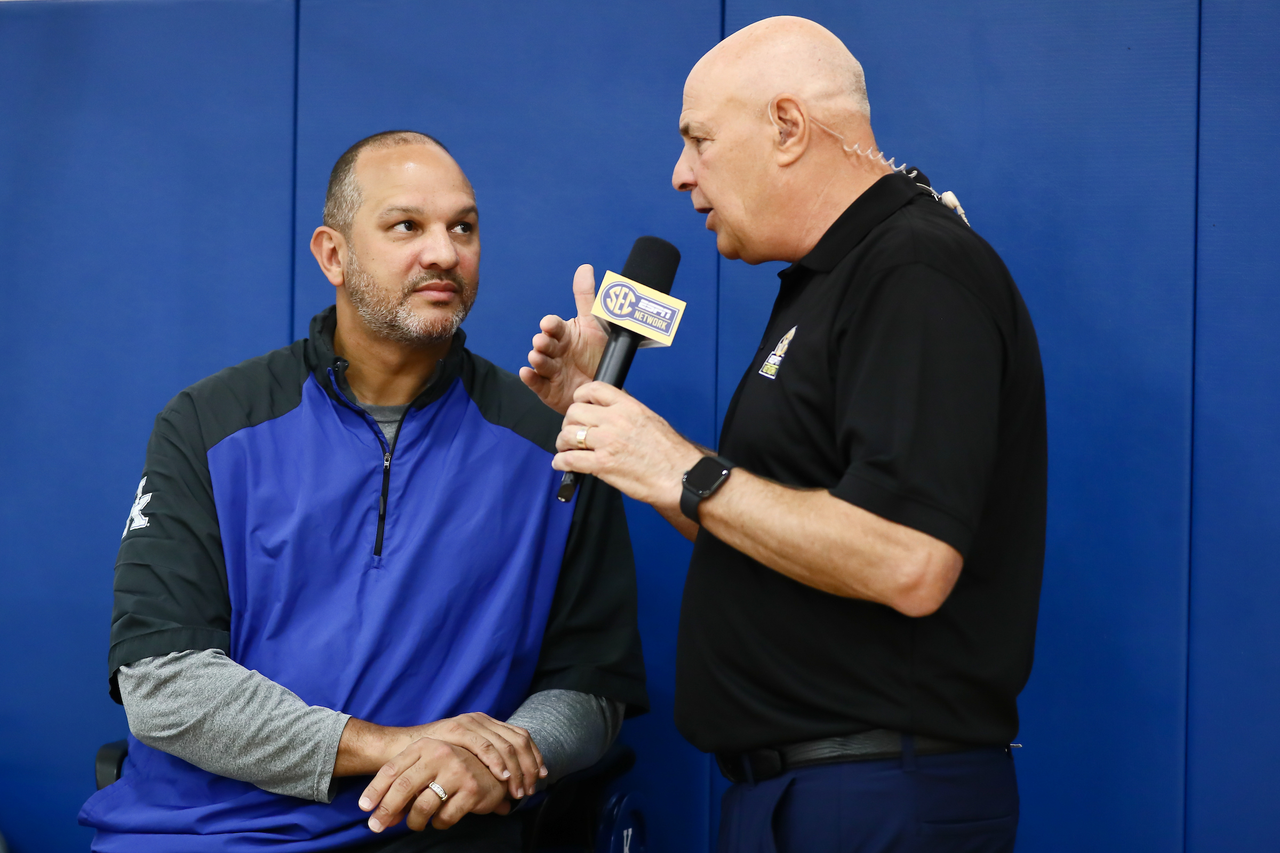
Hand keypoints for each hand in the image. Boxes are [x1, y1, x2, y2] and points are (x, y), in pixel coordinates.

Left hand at [358, 737, 510, 833]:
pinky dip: (438, 823)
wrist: (494, 767)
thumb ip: (405, 790)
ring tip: (416, 824)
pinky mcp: (472, 789)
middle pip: (403, 786)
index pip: (393, 768)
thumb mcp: (427, 770)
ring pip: (423, 806)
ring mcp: (458, 770)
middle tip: (376, 827)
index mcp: (426, 745)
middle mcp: (441, 753)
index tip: (364, 808)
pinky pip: (444, 817)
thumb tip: (383, 818)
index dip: (375, 790)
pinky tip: (440, 819)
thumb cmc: (452, 769)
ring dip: (414, 822)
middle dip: (387, 810)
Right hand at [415, 713, 545, 800]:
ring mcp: (469, 723)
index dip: (534, 757)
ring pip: (504, 743)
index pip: (521, 736)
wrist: (402, 749)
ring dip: (515, 769)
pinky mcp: (456, 730)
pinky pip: (483, 745)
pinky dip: (496, 761)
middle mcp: (481, 720)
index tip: (541, 778)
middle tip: (529, 790)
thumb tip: (507, 807)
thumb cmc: (435, 764)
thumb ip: (486, 782)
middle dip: (528, 767)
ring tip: (518, 790)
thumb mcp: (465, 768)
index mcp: (487, 724)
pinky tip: (502, 776)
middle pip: (518, 740)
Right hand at [520, 264, 609, 414]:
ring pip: (540, 363)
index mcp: (564, 334)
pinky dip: (530, 378)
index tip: (549, 324)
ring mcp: (550, 370)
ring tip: (537, 356)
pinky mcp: (548, 389)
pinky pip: (537, 383)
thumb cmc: (596, 353)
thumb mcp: (594, 324)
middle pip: (544, 344)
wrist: (603, 385)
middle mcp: (555, 351)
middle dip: (542, 342)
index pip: (554, 326)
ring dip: (537, 359)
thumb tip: (585, 268)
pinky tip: (526, 373)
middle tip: (542, 341)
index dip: (551, 325)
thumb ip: (586, 298)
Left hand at [553, 381, 702, 509]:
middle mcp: (614, 420)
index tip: (578, 405)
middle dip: (569, 423)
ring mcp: (607, 442)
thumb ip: (627, 413)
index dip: (580, 397)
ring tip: (567, 449)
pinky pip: (570, 459)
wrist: (680, 476)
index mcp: (628, 406)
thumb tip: (610, 414)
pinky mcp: (602, 465)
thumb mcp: (650, 419)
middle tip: (573, 432)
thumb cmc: (671, 453)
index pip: (593, 390)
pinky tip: (563, 464)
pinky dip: (561, 462)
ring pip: (568, 434)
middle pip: (574, 412)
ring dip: (563, 443)